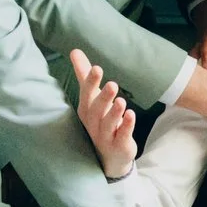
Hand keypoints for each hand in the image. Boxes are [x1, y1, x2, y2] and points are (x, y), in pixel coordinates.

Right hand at [71, 49, 136, 177]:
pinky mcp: (119, 145)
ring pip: (109, 124)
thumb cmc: (98, 121)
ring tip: (121, 101)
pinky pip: (122, 135)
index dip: (91, 82)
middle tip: (112, 84)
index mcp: (86, 109)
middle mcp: (93, 123)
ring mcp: (105, 136)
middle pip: (97, 110)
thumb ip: (84, 75)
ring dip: (114, 112)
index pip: (86, 94)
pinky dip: (127, 126)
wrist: (108, 156)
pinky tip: (131, 115)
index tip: (97, 68)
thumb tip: (74, 51)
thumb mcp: (91, 98)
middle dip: (103, 97)